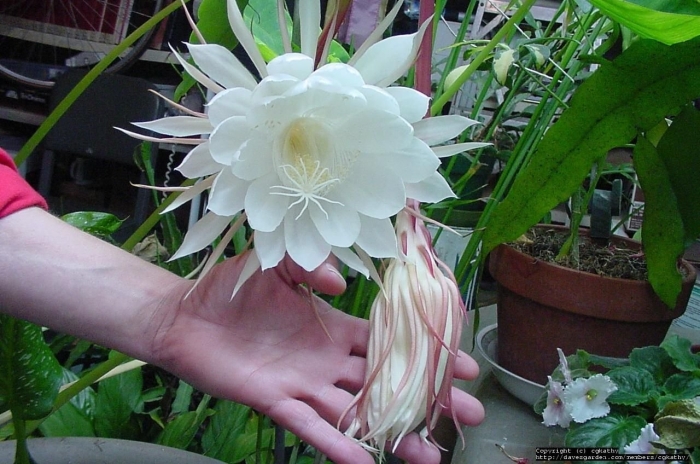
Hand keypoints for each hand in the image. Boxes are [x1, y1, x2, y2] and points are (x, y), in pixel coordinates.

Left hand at [149, 253, 484, 463]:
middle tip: (469, 414)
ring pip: (356, 412)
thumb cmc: (230, 286)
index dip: (425, 353)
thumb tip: (345, 284)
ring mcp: (303, 384)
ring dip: (392, 432)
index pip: (388, 342)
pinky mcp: (275, 401)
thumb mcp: (278, 263)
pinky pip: (310, 427)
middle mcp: (326, 360)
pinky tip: (365, 462)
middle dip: (426, 397)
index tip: (465, 364)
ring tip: (432, 453)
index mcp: (332, 327)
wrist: (185, 315)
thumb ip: (312, 266)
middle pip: (384, 382)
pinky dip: (337, 445)